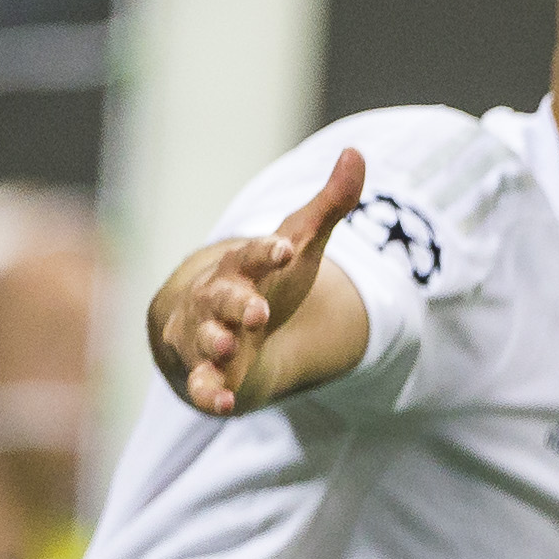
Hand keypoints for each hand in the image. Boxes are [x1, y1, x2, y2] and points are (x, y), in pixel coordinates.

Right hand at [149, 147, 361, 415]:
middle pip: (220, 297)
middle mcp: (214, 299)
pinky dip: (208, 394)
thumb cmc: (262, 281)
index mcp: (241, 267)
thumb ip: (328, 207)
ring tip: (227, 348)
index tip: (287, 249)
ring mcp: (204, 336)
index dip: (268, 252)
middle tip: (255, 310)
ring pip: (203, 339)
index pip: (253, 254)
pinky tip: (223, 404)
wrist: (213, 324)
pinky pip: (201, 385)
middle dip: (235, 303)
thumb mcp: (298, 245)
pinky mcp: (203, 374)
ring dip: (214, 343)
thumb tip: (357, 153)